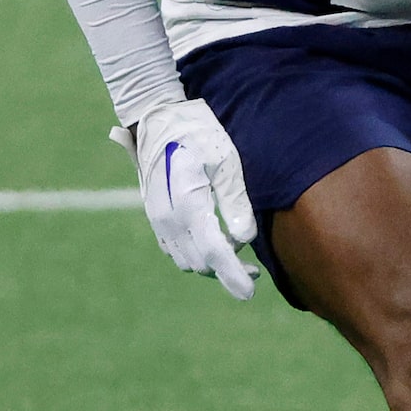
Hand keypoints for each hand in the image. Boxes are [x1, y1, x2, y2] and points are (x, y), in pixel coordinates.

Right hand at [110, 98, 259, 299]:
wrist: (159, 117)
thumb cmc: (200, 134)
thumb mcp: (227, 162)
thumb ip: (235, 201)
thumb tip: (245, 240)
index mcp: (187, 203)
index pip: (214, 252)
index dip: (233, 275)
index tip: (249, 292)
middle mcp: (167, 217)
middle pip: (200, 262)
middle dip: (227, 271)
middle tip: (255, 271)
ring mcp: (157, 218)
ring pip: (186, 260)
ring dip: (211, 264)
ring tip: (240, 258)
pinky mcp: (155, 216)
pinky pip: (175, 248)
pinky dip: (196, 253)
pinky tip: (217, 244)